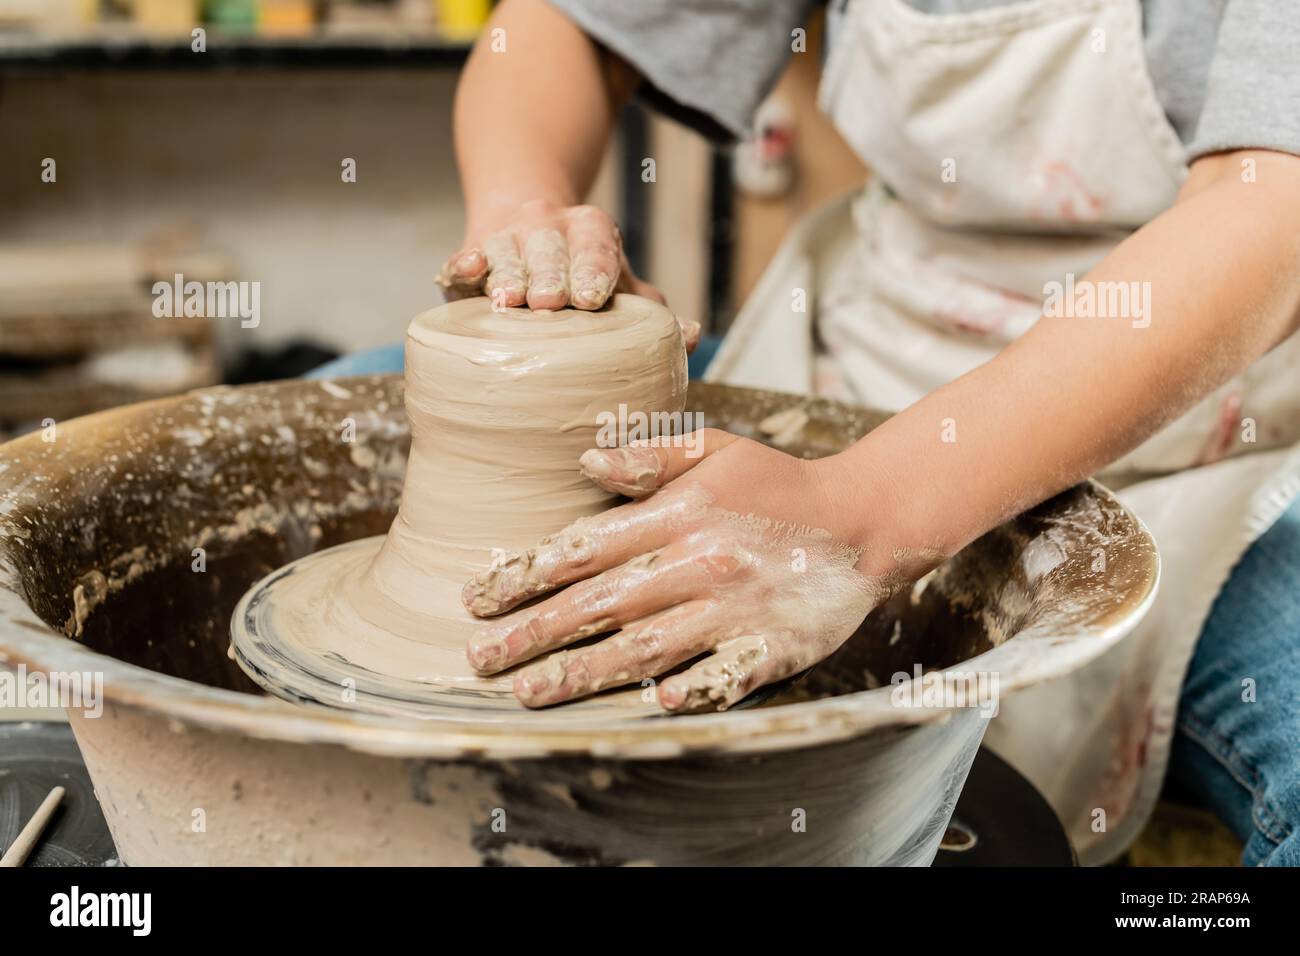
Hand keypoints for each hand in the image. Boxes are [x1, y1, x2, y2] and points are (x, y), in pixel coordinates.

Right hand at [437, 199, 699, 348]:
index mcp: (591, 230)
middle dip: (549, 273)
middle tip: (550, 302)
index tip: (591, 296)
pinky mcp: (472, 253)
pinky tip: (465, 272)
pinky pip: (464, 257)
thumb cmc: (581, 271)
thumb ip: (651, 311)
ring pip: (506, 252)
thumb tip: (691, 335)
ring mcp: (506, 238)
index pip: (596, 247)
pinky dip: (463, 265)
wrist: (525, 228)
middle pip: (548, 248)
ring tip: (507, 301)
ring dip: (507, 275)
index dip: (593, 269)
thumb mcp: (618, 282)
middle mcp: (547, 227)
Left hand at [460, 431, 893, 711]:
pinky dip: (685, 691)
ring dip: (581, 673)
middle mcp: (697, 562)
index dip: (525, 574)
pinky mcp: (771, 645)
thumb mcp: (716, 449)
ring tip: (528, 692)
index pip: (585, 547)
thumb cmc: (778, 483)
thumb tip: (586, 460)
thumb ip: (650, 455)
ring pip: (644, 648)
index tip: (478, 597)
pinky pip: (720, 676)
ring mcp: (733, 608)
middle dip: (533, 634)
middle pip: (600, 606)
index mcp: (678, 514)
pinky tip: (645, 706)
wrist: (864, 518)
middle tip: (480, 659)